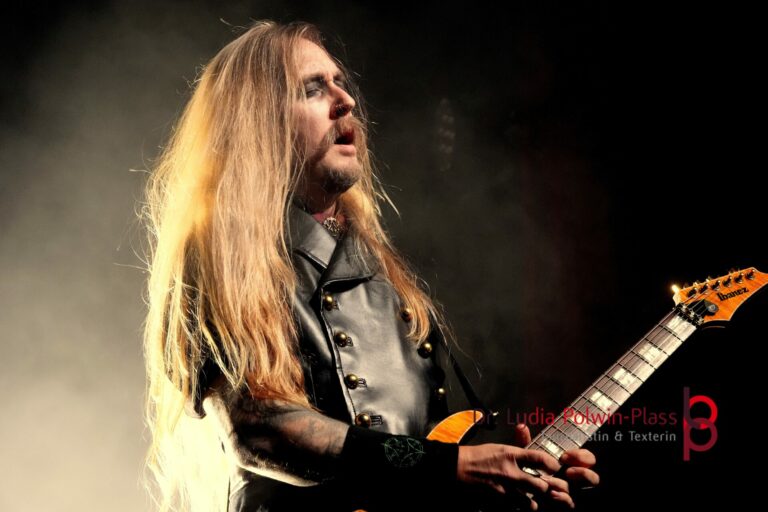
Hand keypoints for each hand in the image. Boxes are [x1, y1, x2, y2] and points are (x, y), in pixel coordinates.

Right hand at [455, 424, 598, 509]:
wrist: (455, 468)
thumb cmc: (477, 456)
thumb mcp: (498, 446)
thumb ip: (516, 445)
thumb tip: (525, 429)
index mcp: (511, 454)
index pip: (540, 459)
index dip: (552, 465)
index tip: (555, 468)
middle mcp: (510, 472)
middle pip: (541, 485)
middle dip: (545, 488)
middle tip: (545, 486)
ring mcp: (504, 490)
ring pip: (531, 503)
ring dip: (533, 501)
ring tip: (531, 497)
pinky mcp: (497, 502)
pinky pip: (516, 509)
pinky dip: (519, 508)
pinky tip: (517, 503)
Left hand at [514, 423, 599, 508]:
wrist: (521, 490)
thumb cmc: (528, 469)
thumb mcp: (526, 454)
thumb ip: (525, 442)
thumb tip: (521, 427)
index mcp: (571, 465)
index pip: (588, 458)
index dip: (581, 456)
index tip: (564, 456)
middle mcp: (575, 480)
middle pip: (594, 478)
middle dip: (583, 473)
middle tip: (567, 471)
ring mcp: (572, 494)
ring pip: (582, 493)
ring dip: (566, 486)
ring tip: (550, 482)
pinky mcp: (564, 504)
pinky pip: (570, 504)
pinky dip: (562, 499)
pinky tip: (551, 493)